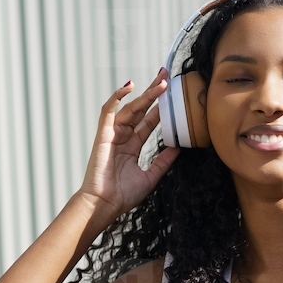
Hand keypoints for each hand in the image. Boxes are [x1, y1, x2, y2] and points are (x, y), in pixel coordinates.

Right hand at [78, 67, 179, 218]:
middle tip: (166, 77)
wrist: (105, 205)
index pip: (149, 121)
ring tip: (161, 83)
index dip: (160, 108)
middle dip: (154, 93)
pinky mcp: (103, 134)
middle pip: (141, 110)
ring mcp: (113, 134)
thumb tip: (179, 147)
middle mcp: (123, 137)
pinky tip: (129, 87)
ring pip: (130, 108)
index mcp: (132, 146)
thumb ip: (163, 161)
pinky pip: (108, 111)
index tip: (173, 95)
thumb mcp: (151, 177)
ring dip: (145, 94)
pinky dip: (117, 97)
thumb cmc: (123, 196)